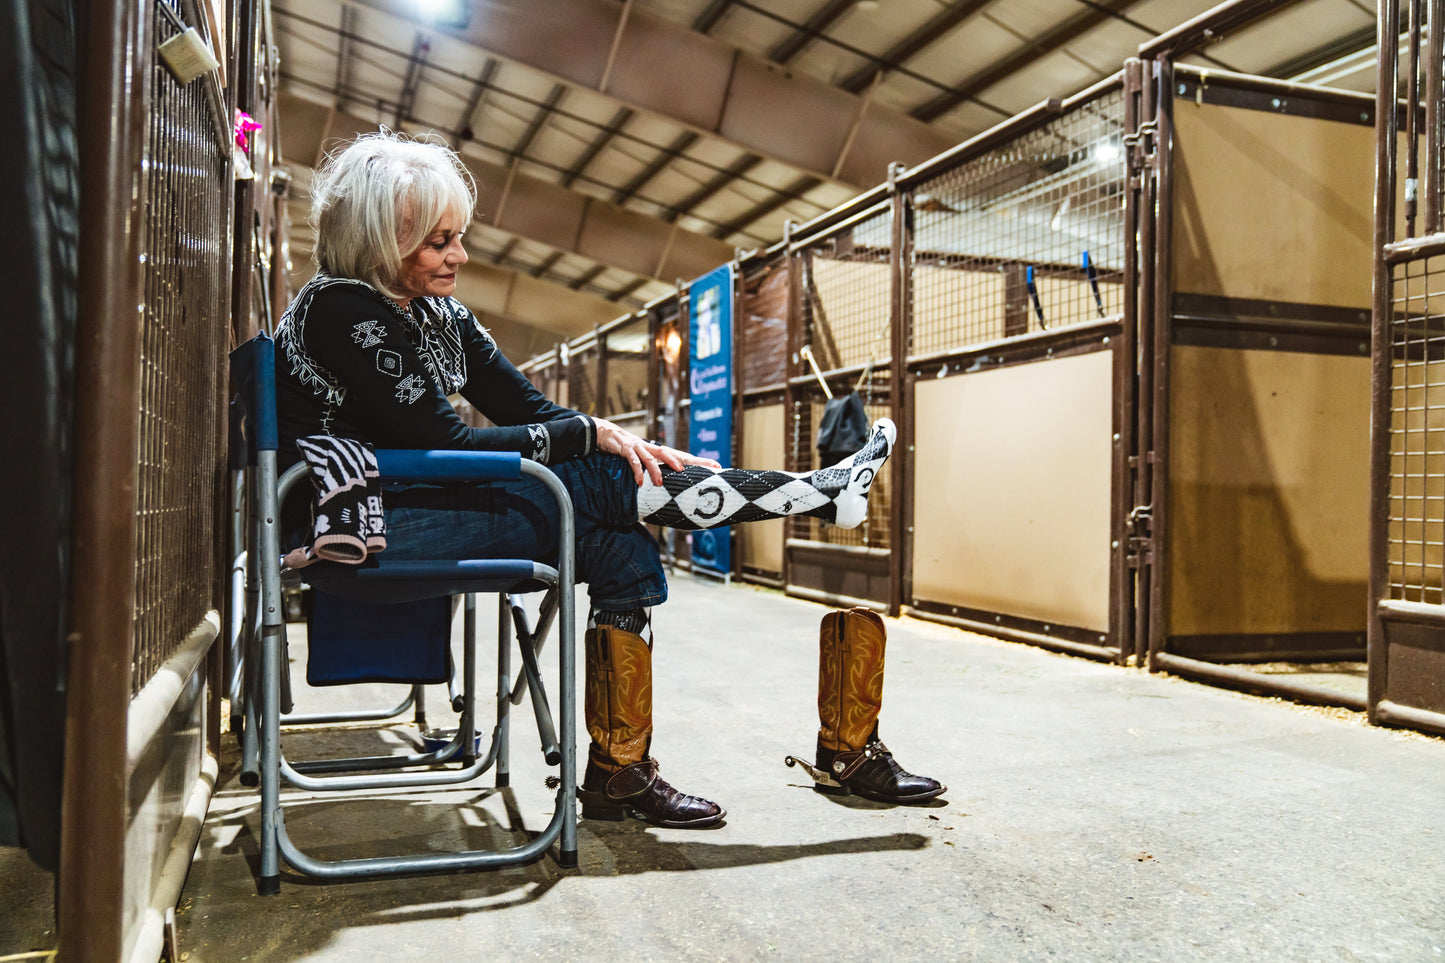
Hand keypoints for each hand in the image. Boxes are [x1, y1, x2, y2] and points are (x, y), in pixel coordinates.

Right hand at [593, 417, 720, 484]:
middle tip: (703, 470)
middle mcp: (652, 448)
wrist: (604, 433)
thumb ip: (653, 471)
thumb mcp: (642, 461)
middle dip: (689, 462)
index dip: (699, 461)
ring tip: (661, 483)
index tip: (717, 465)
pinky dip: (637, 471)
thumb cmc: (626, 449)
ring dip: (657, 470)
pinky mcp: (626, 448)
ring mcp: (640, 447)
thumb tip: (665, 488)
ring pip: (653, 457)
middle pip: (674, 454)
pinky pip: (633, 461)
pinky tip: (640, 482)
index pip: (683, 456)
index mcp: (659, 451)